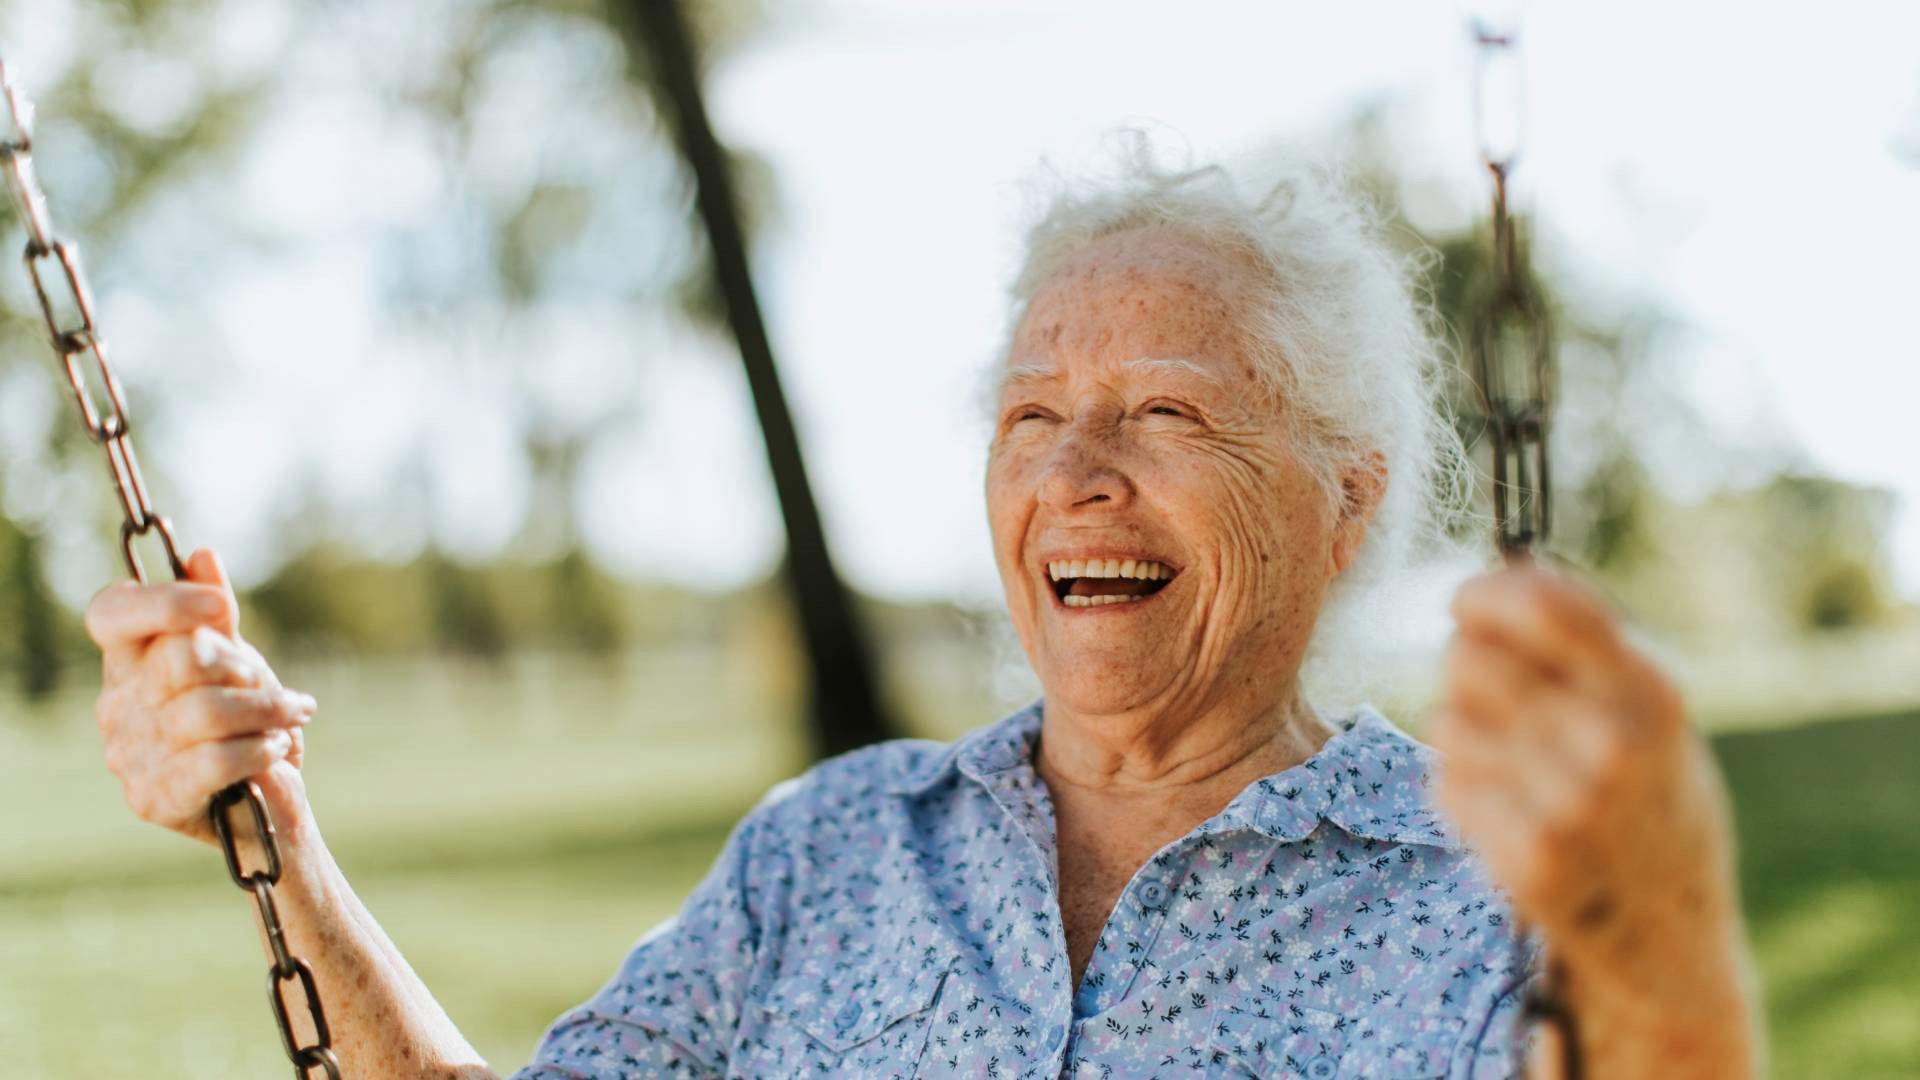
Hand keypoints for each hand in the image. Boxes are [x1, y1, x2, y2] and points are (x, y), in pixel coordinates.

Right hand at [87, 547, 316, 846]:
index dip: (163, 601)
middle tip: (278, 689)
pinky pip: (215, 760)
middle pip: (178, 658)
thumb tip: (201, 556)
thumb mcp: (237, 663)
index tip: (221, 607)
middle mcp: (117, 706)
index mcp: (128, 663)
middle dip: (244, 668)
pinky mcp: (153, 800)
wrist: (266, 807)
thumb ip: (215, 614)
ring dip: (268, 710)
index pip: (112, 614)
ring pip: (206, 710)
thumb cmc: (247, 727)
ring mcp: (129, 755)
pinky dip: (260, 749)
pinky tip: (277, 749)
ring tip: (293, 717)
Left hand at [1432, 563, 1755, 1062]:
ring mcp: (1568, 808)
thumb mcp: (1652, 713)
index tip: (1465, 600)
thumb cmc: (1651, 797)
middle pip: (1469, 657)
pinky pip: (1445, 784)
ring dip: (1463, 733)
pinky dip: (1462, 789)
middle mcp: (1612, 746)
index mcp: (1651, 693)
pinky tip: (1508, 810)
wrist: (1670, 935)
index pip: (1544, 606)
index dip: (1486, 592)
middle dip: (1468, 665)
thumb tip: (1501, 573)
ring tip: (1517, 765)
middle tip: (1497, 698)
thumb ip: (1588, 648)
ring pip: (1447, 721)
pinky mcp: (1525, 861)